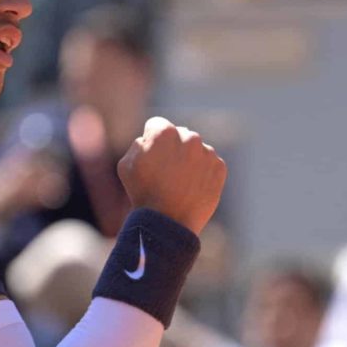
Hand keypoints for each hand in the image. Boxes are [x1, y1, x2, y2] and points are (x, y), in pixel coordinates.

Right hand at [118, 117, 225, 234]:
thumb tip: (149, 139)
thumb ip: (138, 144)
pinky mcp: (220, 167)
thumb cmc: (143, 193)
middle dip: (172, 148)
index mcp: (165, 132)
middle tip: (165, 172)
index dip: (151, 139)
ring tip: (178, 183)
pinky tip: (191, 188)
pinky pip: (209, 164)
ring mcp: (207, 152)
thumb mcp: (126, 164)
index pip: (157, 124)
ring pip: (195, 150)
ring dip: (188, 160)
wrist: (168, 222)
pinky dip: (202, 173)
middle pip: (178, 135)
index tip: (151, 156)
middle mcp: (189, 137)